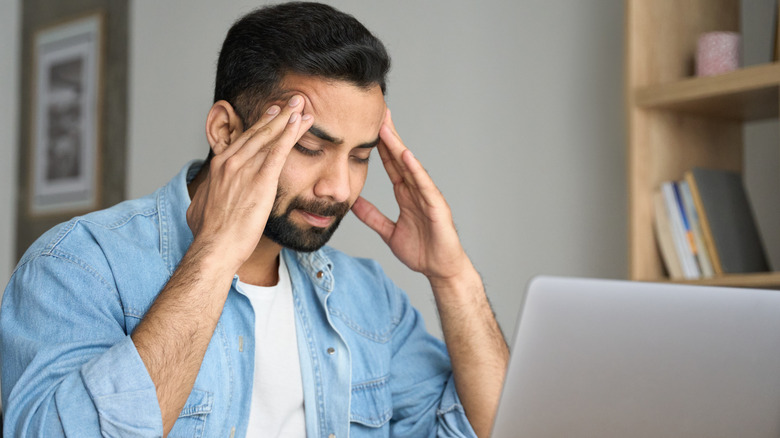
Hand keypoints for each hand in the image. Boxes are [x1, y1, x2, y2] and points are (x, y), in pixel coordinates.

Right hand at [187, 96, 313, 270]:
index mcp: (219, 165)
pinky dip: (290, 134)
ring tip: (302, 105)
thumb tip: (203, 196)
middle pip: (259, 132)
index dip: (261, 125)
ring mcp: (245, 169)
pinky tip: (301, 122)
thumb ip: (205, 194)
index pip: (244, 139)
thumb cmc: (208, 233)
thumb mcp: (199, 206)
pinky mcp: (261, 180)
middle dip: (278, 114)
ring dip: (289, 119)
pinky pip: (279, 151)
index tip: (272, 114)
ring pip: (271, 137)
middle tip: (293, 101)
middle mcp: (231, 161)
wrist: (215, 246)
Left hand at [352, 109, 469, 282]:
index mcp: (406, 194)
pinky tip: (406, 155)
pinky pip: (424, 185)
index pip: (390, 164)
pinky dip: (415, 169)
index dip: (379, 146)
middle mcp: (417, 190)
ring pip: (410, 167)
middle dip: (389, 136)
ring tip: (386, 128)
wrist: (441, 270)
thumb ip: (373, 217)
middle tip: (378, 112)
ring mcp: (428, 196)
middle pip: (400, 158)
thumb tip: (354, 205)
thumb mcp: (389, 232)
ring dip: (398, 147)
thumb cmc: (422, 251)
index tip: (367, 126)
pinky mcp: (436, 206)